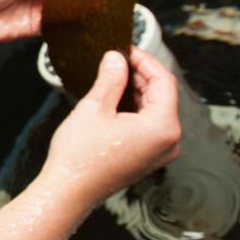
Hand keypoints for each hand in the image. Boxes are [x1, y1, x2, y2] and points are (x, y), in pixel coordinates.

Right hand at [40, 48, 181, 205]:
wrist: (69, 191)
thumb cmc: (80, 156)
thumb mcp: (94, 108)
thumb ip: (111, 78)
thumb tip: (116, 57)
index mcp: (163, 127)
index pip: (164, 81)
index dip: (145, 61)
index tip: (127, 48)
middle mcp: (169, 141)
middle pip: (163, 95)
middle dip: (141, 75)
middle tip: (117, 59)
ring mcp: (161, 151)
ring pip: (156, 109)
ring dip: (138, 91)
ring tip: (114, 76)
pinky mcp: (149, 157)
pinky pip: (150, 125)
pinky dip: (136, 108)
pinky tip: (116, 98)